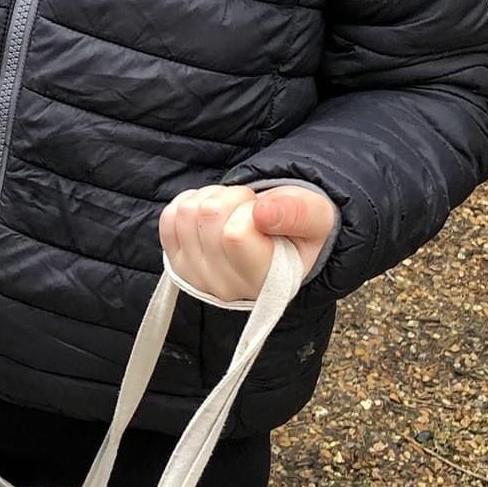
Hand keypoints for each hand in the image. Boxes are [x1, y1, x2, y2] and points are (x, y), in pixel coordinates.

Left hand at [159, 184, 336, 302]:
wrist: (279, 240)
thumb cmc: (299, 229)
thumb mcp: (317, 217)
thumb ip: (297, 214)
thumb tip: (262, 213)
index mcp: (267, 283)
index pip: (235, 234)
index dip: (251, 208)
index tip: (267, 214)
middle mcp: (227, 288)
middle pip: (208, 215)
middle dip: (233, 198)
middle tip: (253, 211)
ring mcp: (197, 278)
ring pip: (187, 211)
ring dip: (214, 198)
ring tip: (237, 213)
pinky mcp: (177, 263)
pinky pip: (170, 216)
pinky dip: (193, 202)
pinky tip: (215, 215)